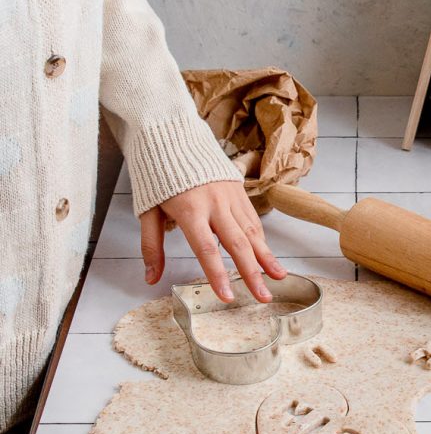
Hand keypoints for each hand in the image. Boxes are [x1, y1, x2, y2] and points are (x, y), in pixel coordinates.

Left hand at [140, 181, 286, 302]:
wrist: (172, 136)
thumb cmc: (158, 176)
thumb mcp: (147, 211)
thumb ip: (151, 247)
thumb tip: (151, 278)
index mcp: (190, 210)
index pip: (207, 249)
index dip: (218, 275)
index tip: (228, 297)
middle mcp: (215, 204)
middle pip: (238, 244)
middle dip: (252, 273)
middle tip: (263, 297)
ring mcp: (230, 196)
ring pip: (252, 232)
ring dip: (266, 257)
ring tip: (279, 277)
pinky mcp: (239, 190)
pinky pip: (252, 219)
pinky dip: (261, 240)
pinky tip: (267, 256)